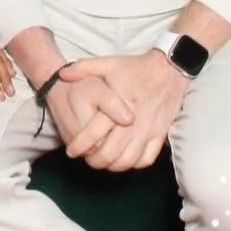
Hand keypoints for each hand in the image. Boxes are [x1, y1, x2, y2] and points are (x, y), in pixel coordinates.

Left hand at [58, 51, 188, 170]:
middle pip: (111, 152)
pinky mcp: (161, 134)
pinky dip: (135, 164)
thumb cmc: (135, 68)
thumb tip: (61, 75)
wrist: (169, 69)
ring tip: (104, 163)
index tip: (71, 151)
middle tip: (87, 160)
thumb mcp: (107, 64)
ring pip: (129, 160)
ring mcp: (149, 129)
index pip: (94, 133)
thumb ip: (82, 68)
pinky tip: (125, 160)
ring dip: (114, 166)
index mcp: (117, 104)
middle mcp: (134, 121)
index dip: (80, 146)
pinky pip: (148, 158)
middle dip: (95, 160)